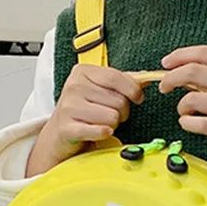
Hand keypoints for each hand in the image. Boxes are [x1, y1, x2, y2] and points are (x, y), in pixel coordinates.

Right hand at [27, 65, 143, 175]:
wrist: (59, 133)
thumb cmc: (83, 110)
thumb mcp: (101, 90)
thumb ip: (123, 82)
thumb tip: (147, 78)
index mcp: (82, 72)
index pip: (116, 77)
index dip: (133, 89)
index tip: (138, 98)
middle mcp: (74, 87)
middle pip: (118, 100)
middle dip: (121, 112)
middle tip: (109, 114)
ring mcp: (69, 107)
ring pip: (112, 117)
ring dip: (112, 124)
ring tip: (100, 123)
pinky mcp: (67, 128)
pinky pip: (100, 130)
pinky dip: (104, 133)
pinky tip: (98, 132)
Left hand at [159, 46, 206, 190]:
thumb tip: (187, 75)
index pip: (204, 53)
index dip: (179, 56)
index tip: (166, 62)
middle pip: (192, 72)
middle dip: (170, 78)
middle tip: (164, 86)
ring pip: (191, 100)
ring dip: (180, 106)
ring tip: (184, 111)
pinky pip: (197, 124)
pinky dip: (186, 123)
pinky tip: (190, 124)